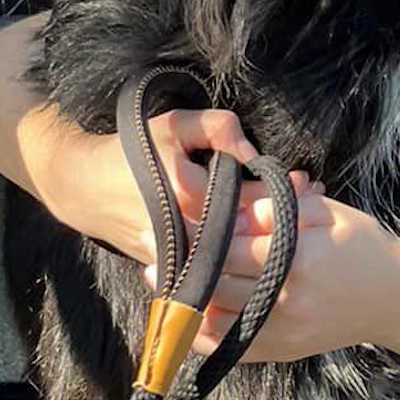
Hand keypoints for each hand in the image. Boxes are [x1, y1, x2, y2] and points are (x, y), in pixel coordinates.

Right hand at [32, 107, 315, 267]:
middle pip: (253, 237)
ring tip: (297, 222)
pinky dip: (244, 255)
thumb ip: (214, 127)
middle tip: (316, 203)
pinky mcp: (175, 274)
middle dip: (287, 221)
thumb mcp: (171, 125)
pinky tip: (263, 241)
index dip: (286, 193)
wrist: (83, 188)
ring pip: (239, 257)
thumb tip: (251, 151)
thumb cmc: (130, 152)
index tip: (308, 181)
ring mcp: (181, 262)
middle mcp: (188, 239)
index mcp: (190, 201)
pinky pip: (220, 268)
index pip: (253, 202)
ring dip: (269, 240)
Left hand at [138, 186, 399, 362]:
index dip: (196, 236)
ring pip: (215, 320)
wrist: (397, 299)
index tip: (171, 224)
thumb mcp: (325, 212)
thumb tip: (232, 208)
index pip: (230, 247)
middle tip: (151, 253)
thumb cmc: (361, 246)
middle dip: (180, 269)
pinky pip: (229, 348)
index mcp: (297, 257)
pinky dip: (201, 335)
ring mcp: (283, 330)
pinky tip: (184, 316)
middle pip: (216, 284)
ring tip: (160, 282)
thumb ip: (277, 207)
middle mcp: (286, 297)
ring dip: (183, 302)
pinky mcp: (282, 351)